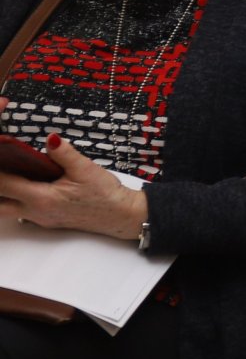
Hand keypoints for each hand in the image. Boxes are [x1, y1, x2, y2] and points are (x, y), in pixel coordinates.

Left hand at [0, 135, 146, 239]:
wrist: (121, 216)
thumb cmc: (105, 195)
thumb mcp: (85, 169)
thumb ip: (64, 153)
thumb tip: (49, 138)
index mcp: (42, 198)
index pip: (3, 184)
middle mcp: (35, 212)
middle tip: (2, 169)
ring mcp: (38, 219)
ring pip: (5, 210)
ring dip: (3, 195)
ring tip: (8, 177)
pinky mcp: (44, 220)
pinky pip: (19, 211)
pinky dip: (14, 198)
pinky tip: (24, 185)